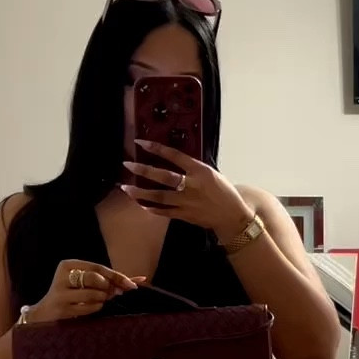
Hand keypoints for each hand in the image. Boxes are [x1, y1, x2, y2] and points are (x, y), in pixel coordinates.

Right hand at [27, 258, 142, 324]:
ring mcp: (60, 293)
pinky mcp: (62, 309)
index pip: (98, 268)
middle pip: (97, 280)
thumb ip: (107, 280)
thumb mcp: (84, 283)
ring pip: (95, 294)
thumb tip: (138, 280)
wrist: (44, 314)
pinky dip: (95, 308)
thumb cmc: (70, 296)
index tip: (132, 285)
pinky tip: (89, 308)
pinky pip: (89, 308)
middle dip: (109, 289)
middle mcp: (62, 276)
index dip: (116, 276)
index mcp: (67, 265)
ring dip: (102, 300)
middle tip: (113, 295)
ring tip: (97, 301)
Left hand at [122, 144, 252, 246]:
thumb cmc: (223, 191)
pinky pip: (164, 211)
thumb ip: (192, 168)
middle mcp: (192, 185)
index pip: (175, 155)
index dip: (156, 148)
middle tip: (128, 165)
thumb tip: (172, 161)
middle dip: (143, 170)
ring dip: (141, 193)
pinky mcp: (185, 215)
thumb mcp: (211, 173)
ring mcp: (187, 201)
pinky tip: (141, 204)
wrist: (232, 216)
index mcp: (200, 171)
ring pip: (159, 196)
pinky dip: (151, 208)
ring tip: (126, 188)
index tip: (140, 143)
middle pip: (163, 176)